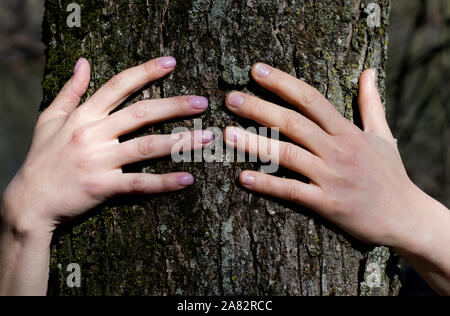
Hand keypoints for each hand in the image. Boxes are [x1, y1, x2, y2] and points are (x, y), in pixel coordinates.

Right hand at [1, 57, 212, 235]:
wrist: (29, 201)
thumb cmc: (42, 159)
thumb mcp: (50, 119)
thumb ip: (70, 91)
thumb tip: (83, 62)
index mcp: (84, 116)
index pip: (119, 86)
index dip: (146, 72)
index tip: (171, 63)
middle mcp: (93, 134)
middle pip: (141, 113)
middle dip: (174, 105)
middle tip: (202, 103)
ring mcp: (99, 161)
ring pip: (147, 147)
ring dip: (180, 141)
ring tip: (207, 137)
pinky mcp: (103, 187)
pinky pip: (139, 183)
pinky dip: (164, 182)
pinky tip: (187, 179)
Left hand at [224, 64, 427, 248]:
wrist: (404, 216)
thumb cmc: (390, 174)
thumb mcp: (383, 134)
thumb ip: (371, 102)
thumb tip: (368, 71)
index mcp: (347, 131)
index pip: (310, 100)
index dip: (283, 83)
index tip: (257, 71)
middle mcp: (337, 150)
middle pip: (293, 123)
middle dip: (259, 108)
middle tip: (230, 99)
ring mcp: (331, 176)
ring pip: (287, 155)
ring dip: (255, 144)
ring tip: (227, 134)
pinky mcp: (327, 203)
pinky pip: (292, 191)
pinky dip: (267, 184)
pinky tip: (243, 178)